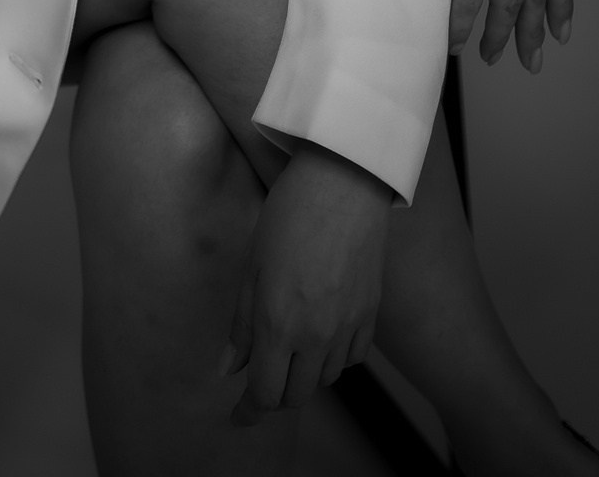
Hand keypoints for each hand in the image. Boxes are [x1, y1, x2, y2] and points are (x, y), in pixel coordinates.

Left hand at [223, 144, 389, 422]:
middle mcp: (316, 334)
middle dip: (275, 396)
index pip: (264, 392)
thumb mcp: (252, 265)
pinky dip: (335, 359)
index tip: (238, 416)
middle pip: (296, 395)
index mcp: (278, 323)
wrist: (344, 181)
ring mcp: (348, 326)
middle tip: (261, 379)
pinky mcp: (371, 314)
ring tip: (290, 352)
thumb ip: (241, 323)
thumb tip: (227, 368)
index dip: (249, 411)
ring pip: (326, 379)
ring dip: (304, 376)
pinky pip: (353, 358)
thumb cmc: (289, 213)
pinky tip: (322, 337)